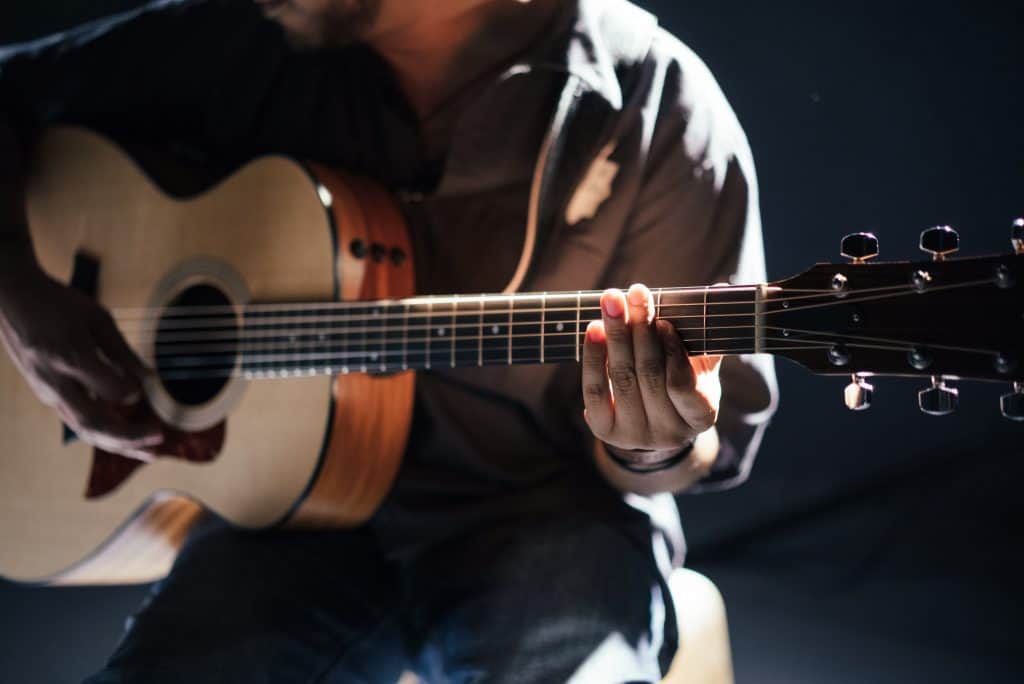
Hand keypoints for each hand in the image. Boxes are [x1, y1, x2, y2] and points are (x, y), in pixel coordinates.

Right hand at [0, 263, 162, 459]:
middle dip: (129, 437)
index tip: (147, 387)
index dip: (131, 392)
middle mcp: (55, 381)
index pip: (108, 389)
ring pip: (84, 429)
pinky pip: (78, 421)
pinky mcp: (47, 395)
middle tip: (160, 439)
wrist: (12, 300)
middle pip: (93, 422)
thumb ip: (122, 351)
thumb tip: (149, 379)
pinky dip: (105, 433)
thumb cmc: (58, 304)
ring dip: (119, 444)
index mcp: (70, 356)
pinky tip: (128, 439)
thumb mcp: (97, 318)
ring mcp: (48, 392)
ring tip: (150, 452)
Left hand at [581, 283, 721, 466]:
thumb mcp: (700, 364)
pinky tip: (594, 329)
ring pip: (622, 379)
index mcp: (700, 416)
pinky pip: (595, 390)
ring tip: (612, 302)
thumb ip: (706, 333)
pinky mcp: (605, 431)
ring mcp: (635, 435)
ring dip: (615, 335)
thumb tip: (721, 288)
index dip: (672, 352)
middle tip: (635, 293)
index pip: (683, 385)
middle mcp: (668, 433)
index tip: (664, 322)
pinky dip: (594, 357)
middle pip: (649, 376)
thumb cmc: (681, 383)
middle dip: (640, 330)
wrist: (651, 422)